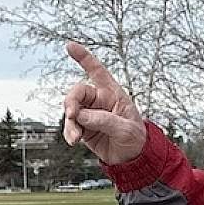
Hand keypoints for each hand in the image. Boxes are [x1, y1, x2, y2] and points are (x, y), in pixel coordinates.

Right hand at [62, 42, 146, 165]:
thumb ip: (105, 120)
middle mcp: (98, 101)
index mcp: (112, 94)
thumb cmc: (135, 139)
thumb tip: (82, 115)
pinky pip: (70, 126)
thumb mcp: (125, 130)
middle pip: (77, 93)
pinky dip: (68, 133)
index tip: (70, 46)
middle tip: (72, 115)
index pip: (97, 71)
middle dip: (71, 103)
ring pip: (71, 111)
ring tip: (75, 138)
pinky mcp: (83, 127)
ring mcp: (89, 114)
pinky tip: (73, 141)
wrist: (132, 158)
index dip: (84, 57)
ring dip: (70, 123)